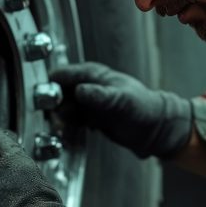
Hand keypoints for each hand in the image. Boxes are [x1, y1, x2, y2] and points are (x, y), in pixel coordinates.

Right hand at [49, 62, 192, 158]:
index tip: (51, 104)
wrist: (154, 129)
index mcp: (91, 74)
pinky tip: (75, 133)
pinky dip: (68, 127)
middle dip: (54, 107)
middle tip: (63, 120)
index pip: (59, 76)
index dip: (51, 88)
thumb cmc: (143, 108)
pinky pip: (68, 121)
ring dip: (60, 120)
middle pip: (55, 93)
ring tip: (70, 127)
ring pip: (60, 109)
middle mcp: (85, 85)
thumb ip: (100, 96)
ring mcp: (85, 102)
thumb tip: (79, 90)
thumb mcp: (121, 100)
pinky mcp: (87, 117)